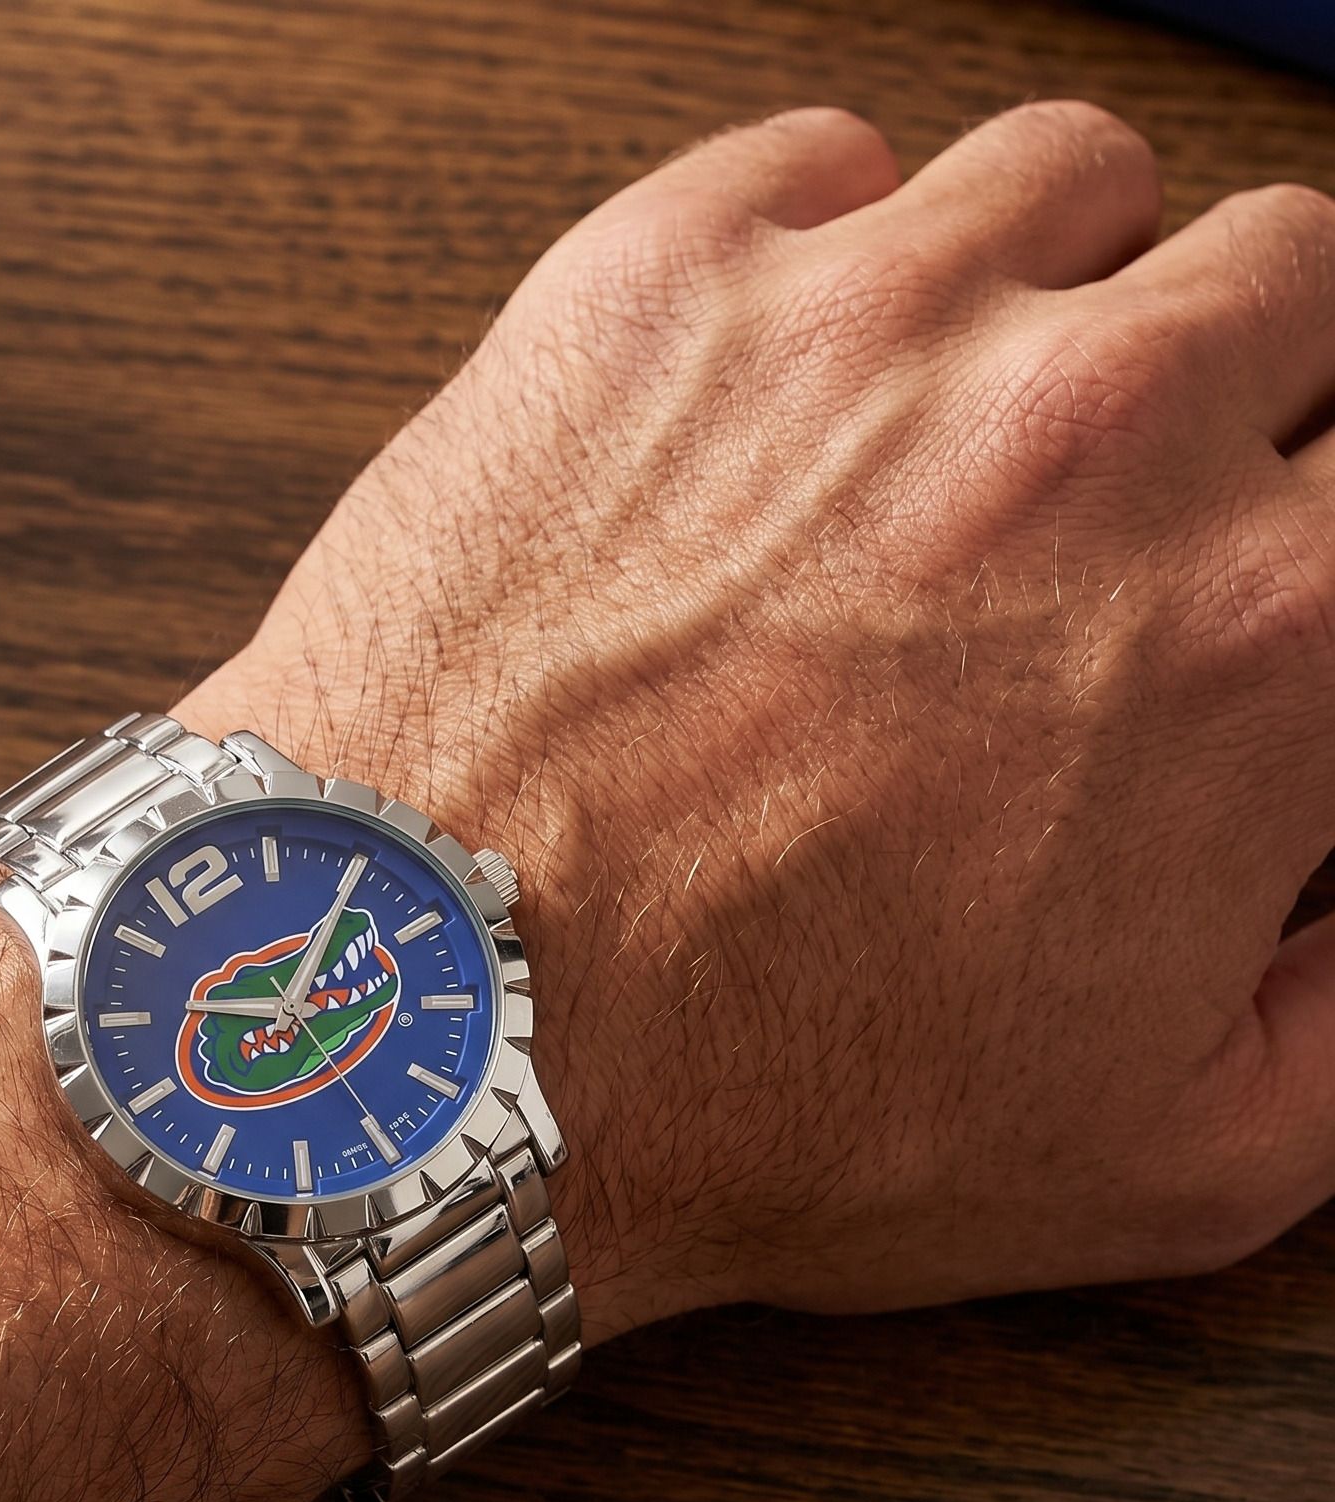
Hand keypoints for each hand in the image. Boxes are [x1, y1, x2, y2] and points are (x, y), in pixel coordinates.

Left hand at [181, 102, 1334, 1335]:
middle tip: (1107, 520)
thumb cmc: (749, 1104)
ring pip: (1072, 188)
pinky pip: (828, 167)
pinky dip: (833, 251)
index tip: (1265, 571)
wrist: (429, 1033)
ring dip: (1049, 295)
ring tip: (946, 441)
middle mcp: (1092, 429)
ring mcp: (861, 325)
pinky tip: (778, 395)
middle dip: (1231, 395)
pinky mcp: (656, 287)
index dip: (1320, 535)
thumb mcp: (1160, 1159)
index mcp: (1256, 632)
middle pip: (1285, 281)